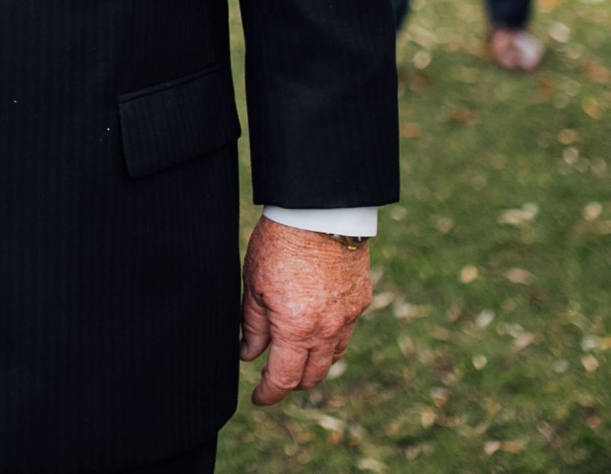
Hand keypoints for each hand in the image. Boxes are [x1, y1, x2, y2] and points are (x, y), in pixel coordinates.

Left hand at [239, 217, 372, 406]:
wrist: (320, 212)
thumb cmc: (280, 243)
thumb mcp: (254, 284)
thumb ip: (253, 325)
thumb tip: (249, 355)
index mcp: (297, 329)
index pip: (284, 379)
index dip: (269, 394)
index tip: (258, 398)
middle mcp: (327, 330)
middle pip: (312, 376)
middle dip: (291, 384)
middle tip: (273, 379)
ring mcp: (348, 317)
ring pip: (332, 357)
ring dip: (313, 364)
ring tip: (294, 356)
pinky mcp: (361, 301)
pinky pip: (345, 331)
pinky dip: (329, 338)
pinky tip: (315, 327)